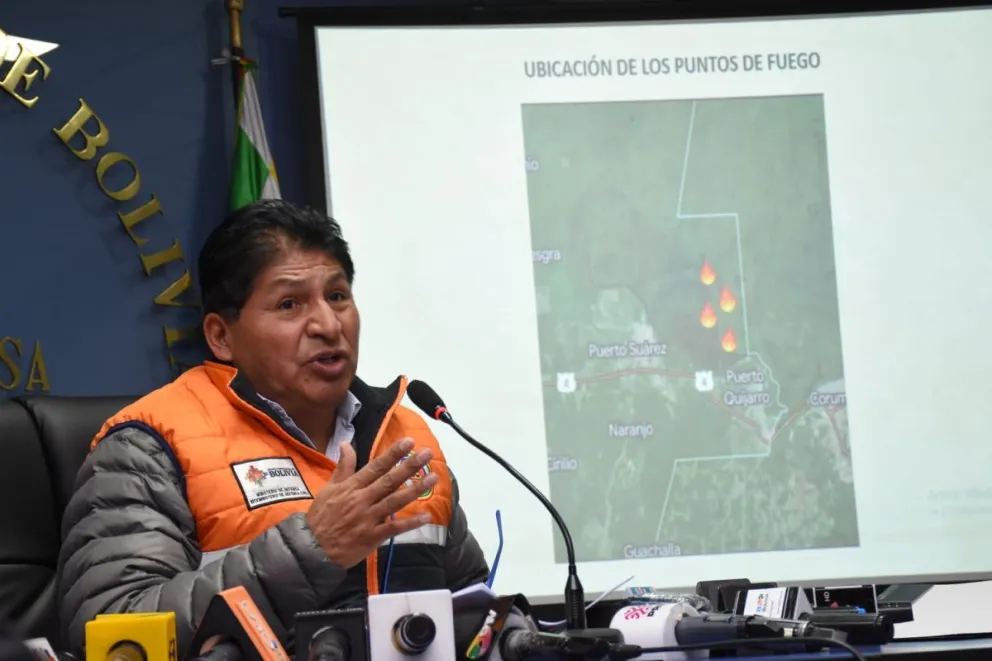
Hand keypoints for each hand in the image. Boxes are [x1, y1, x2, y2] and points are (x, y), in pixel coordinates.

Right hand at [306, 437, 437, 567]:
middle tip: (427, 453)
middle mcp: (362, 499)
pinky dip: (410, 523)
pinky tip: (426, 516)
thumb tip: (347, 444)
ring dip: (415, 489)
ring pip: (395, 501)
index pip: (376, 466)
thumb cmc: (321, 517)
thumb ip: (342, 467)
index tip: (409, 442)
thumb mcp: (329, 489)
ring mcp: (368, 518)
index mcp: (351, 487)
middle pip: (389, 480)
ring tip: (433, 478)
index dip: (393, 454)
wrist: (311, 549)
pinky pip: (394, 528)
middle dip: (409, 466)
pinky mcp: (372, 537)